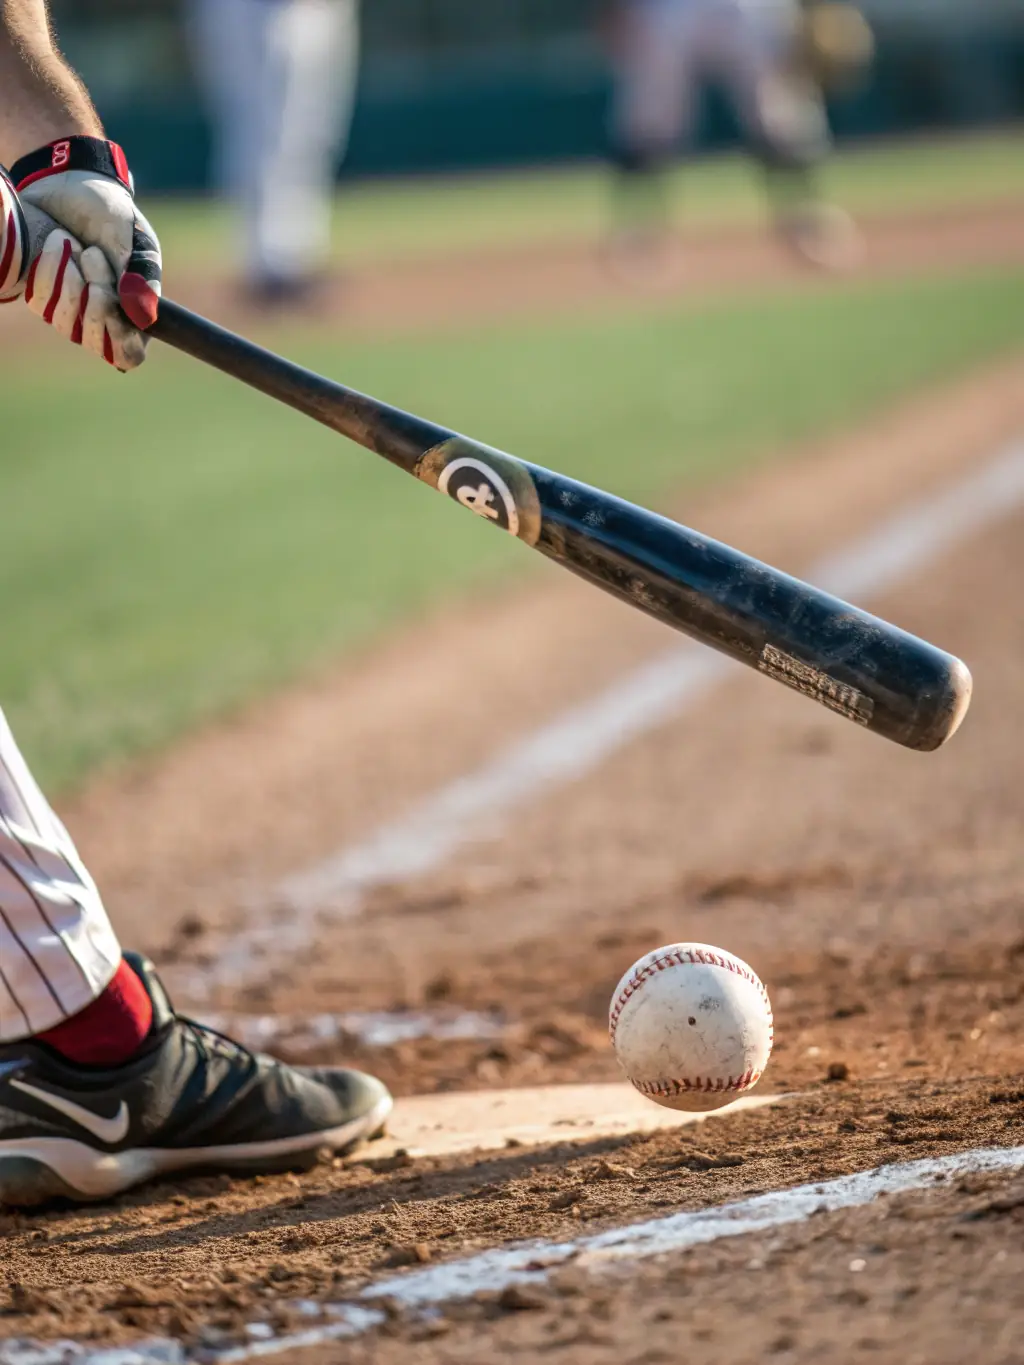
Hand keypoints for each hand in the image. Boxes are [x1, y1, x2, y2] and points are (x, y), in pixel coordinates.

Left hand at [0, 137, 160, 369]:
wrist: (71, 184)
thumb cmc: (111, 213)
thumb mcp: (135, 240)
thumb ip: (141, 277)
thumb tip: (143, 316)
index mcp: (135, 311)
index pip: (129, 353)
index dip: (120, 337)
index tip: (109, 296)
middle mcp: (103, 320)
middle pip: (97, 343)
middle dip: (96, 301)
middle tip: (94, 255)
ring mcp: (71, 312)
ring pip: (68, 325)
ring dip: (72, 281)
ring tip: (77, 244)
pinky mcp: (43, 296)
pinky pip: (43, 301)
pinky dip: (51, 269)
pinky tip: (59, 242)